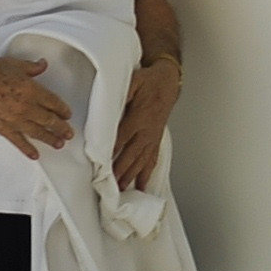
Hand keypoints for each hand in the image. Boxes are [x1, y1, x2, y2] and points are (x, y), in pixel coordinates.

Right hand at [0, 53, 75, 158]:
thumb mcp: (16, 64)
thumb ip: (32, 67)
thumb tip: (41, 65)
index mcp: (34, 91)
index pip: (55, 103)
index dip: (63, 110)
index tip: (67, 115)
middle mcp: (27, 108)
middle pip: (50, 121)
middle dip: (62, 128)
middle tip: (69, 133)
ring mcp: (16, 120)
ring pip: (38, 133)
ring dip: (50, 139)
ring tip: (59, 144)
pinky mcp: (3, 128)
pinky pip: (18, 141)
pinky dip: (28, 149)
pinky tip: (34, 154)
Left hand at [113, 58, 181, 190]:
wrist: (169, 81)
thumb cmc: (150, 81)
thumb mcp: (133, 81)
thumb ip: (121, 94)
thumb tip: (108, 106)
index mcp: (139, 116)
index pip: (122, 138)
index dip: (112, 152)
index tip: (102, 165)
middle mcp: (147, 130)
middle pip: (132, 154)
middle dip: (121, 170)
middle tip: (111, 185)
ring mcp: (152, 137)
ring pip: (141, 160)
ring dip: (132, 175)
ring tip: (124, 189)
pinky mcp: (156, 139)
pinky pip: (152, 159)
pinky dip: (147, 173)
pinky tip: (142, 184)